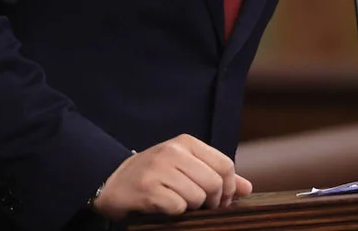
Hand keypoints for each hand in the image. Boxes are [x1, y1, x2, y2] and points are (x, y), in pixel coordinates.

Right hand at [91, 134, 252, 219]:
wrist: (110, 180)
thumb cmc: (152, 174)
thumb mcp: (184, 166)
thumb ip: (216, 173)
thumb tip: (247, 188)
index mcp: (186, 142)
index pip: (225, 164)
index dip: (228, 188)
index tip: (220, 200)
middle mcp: (173, 151)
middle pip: (214, 183)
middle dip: (212, 202)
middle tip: (200, 208)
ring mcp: (159, 169)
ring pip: (197, 197)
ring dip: (191, 208)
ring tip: (178, 204)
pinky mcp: (148, 190)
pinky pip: (178, 208)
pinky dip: (175, 213)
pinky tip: (164, 207)